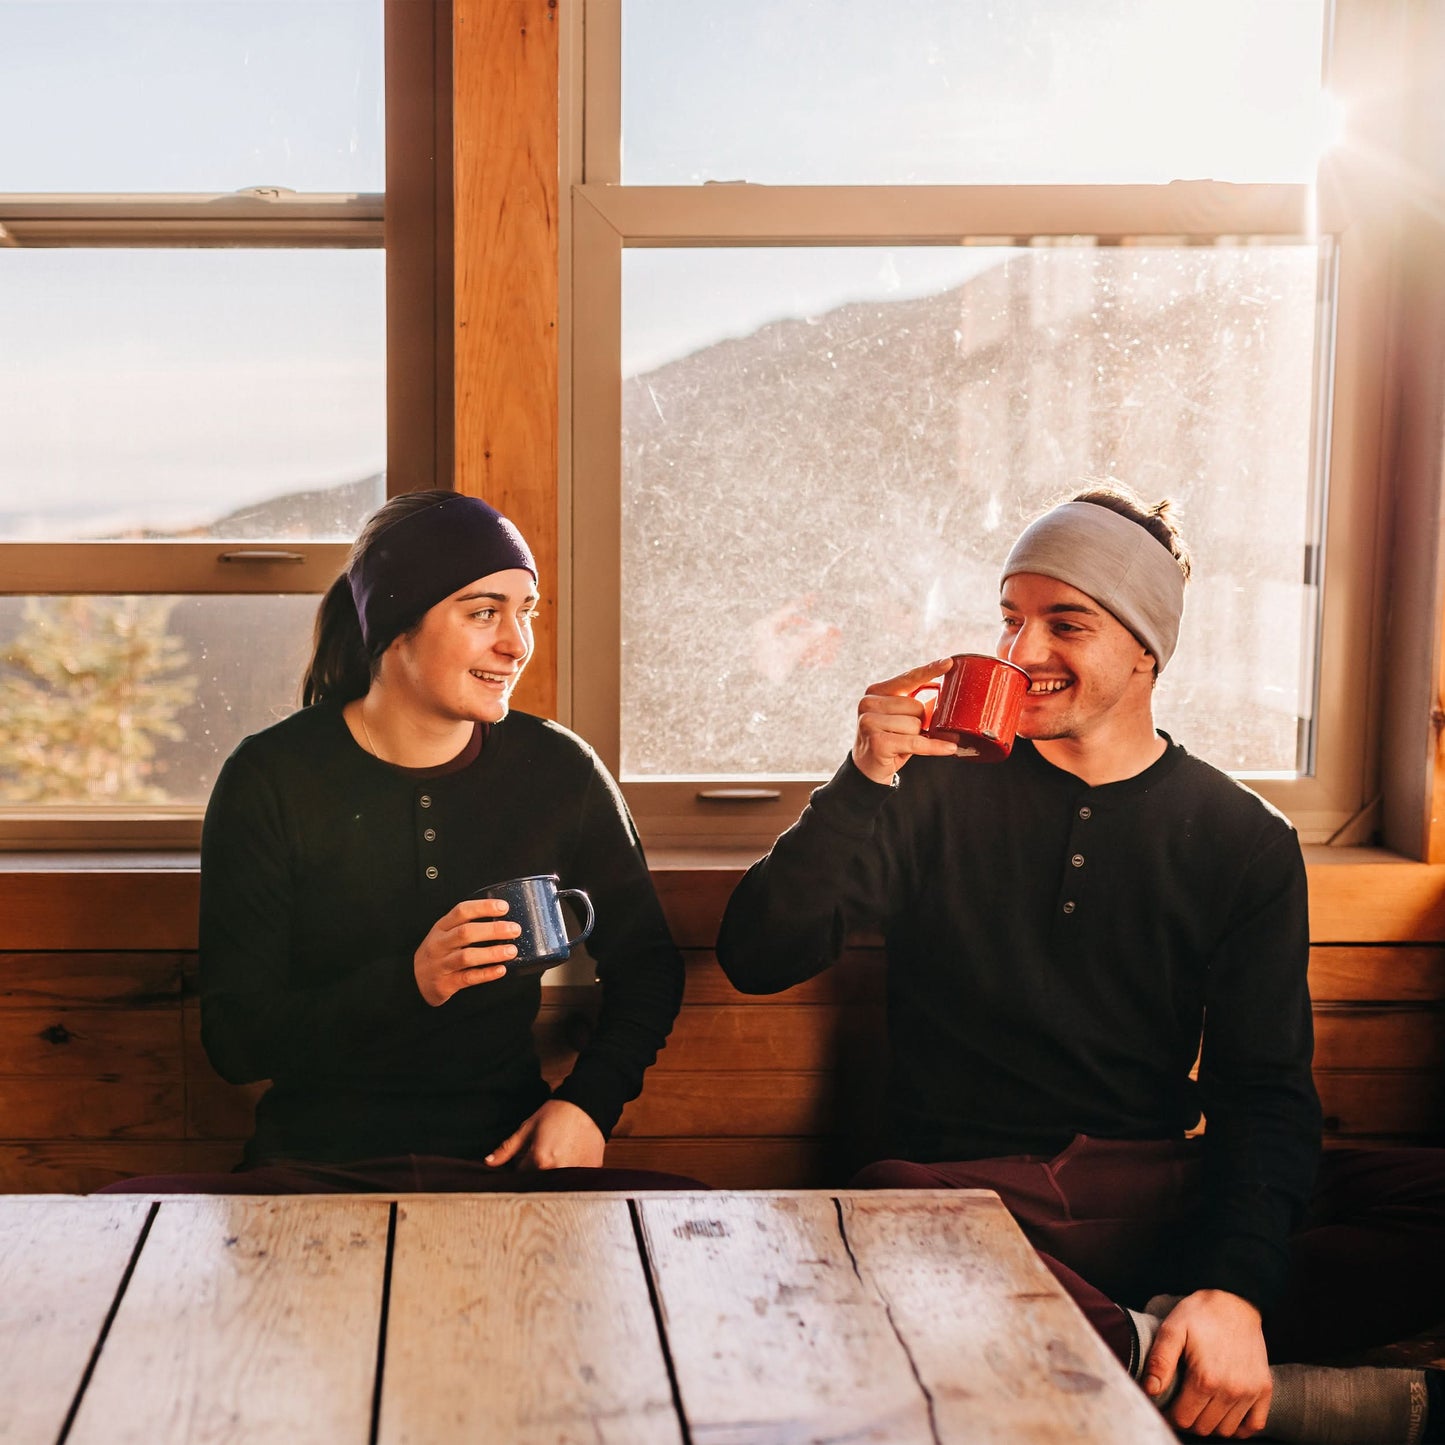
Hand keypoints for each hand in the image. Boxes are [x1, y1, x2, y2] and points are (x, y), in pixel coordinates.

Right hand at [413, 898, 520, 1005]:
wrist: (414, 981)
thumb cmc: (438, 953)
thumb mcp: (444, 934)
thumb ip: (466, 925)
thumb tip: (502, 919)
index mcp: (441, 927)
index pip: (461, 911)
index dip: (483, 907)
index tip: (504, 907)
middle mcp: (440, 944)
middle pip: (466, 933)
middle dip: (493, 930)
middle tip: (514, 929)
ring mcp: (441, 964)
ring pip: (467, 956)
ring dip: (492, 952)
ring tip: (512, 951)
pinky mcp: (446, 983)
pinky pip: (468, 978)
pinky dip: (486, 974)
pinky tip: (501, 970)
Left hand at [485, 1099, 605, 1170]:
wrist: (587, 1104)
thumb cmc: (556, 1112)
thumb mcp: (528, 1127)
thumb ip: (508, 1148)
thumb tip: (488, 1162)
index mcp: (539, 1161)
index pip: (522, 1177)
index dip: (522, 1167)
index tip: (527, 1158)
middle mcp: (557, 1170)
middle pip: (540, 1182)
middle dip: (537, 1174)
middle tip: (545, 1155)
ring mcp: (576, 1172)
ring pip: (558, 1182)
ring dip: (556, 1174)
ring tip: (560, 1154)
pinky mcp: (591, 1170)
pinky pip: (577, 1179)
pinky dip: (573, 1171)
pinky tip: (573, 1155)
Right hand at [853, 658, 965, 785]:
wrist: (867, 767)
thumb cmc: (888, 738)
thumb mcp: (898, 716)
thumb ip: (914, 702)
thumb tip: (944, 694)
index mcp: (875, 691)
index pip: (908, 678)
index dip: (929, 670)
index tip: (948, 663)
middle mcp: (869, 703)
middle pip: (916, 706)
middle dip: (920, 721)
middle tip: (907, 732)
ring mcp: (870, 722)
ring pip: (916, 725)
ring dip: (918, 736)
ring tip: (903, 742)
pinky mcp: (878, 742)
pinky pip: (916, 742)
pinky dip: (934, 747)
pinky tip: (949, 748)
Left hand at [1145, 1289, 1271, 1437]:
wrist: (1234, 1300)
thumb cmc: (1201, 1313)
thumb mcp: (1173, 1329)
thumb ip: (1160, 1360)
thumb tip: (1150, 1390)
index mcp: (1205, 1378)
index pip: (1183, 1418)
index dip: (1170, 1413)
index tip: (1166, 1403)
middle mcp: (1231, 1390)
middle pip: (1204, 1427)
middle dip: (1188, 1418)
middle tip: (1181, 1401)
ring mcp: (1250, 1392)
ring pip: (1226, 1430)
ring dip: (1211, 1422)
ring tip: (1200, 1404)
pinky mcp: (1264, 1390)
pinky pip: (1254, 1425)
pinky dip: (1239, 1425)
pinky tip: (1225, 1411)